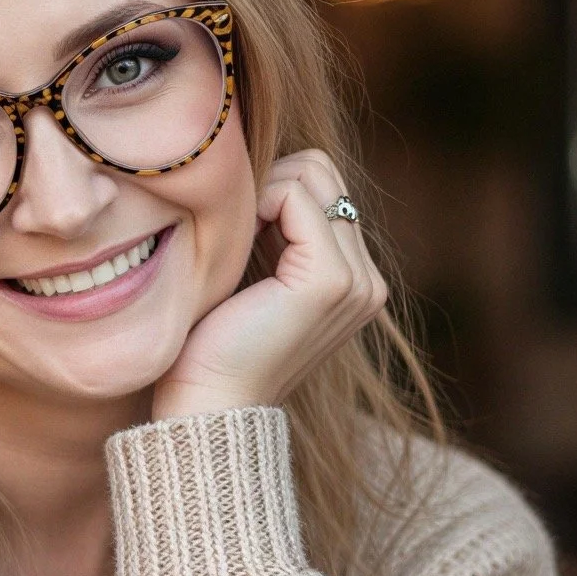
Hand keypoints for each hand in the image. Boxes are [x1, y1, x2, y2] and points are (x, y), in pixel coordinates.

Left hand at [151, 151, 388, 422]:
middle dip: (270, 184)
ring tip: (236, 242)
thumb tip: (266, 169)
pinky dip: (258, 204)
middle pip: (323, 170)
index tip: (238, 237)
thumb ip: (277, 232)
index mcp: (355, 281)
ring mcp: (357, 281)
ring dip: (263, 193)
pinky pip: (296, 197)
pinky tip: (237, 246)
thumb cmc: (213, 347)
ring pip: (313, 175)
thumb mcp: (256, 277)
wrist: (208, 406)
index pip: (324, 185)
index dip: (271, 192)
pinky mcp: (331, 280)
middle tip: (234, 234)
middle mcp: (368, 281)